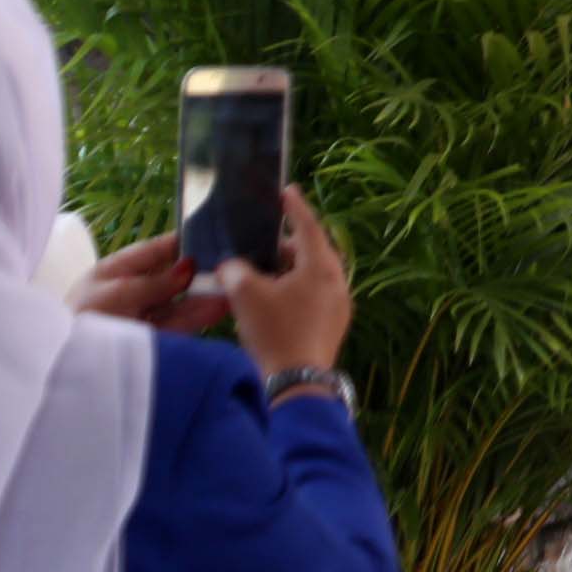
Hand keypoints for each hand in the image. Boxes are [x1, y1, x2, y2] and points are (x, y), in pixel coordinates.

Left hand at [71, 231, 227, 335]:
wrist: (63, 367)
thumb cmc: (82, 319)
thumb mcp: (116, 293)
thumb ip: (155, 282)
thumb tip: (191, 265)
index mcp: (115, 272)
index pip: (155, 251)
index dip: (182, 242)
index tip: (214, 233)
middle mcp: (133, 291)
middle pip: (172, 276)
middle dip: (200, 270)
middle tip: (233, 263)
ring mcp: (144, 316)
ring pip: (180, 300)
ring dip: (205, 294)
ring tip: (235, 286)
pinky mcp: (153, 340)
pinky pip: (181, 323)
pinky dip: (201, 315)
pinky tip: (222, 306)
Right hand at [223, 185, 351, 379]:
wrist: (298, 381)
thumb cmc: (274, 331)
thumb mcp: (246, 295)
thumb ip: (235, 271)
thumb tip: (231, 266)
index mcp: (322, 266)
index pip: (308, 226)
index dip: (295, 207)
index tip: (287, 191)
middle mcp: (338, 280)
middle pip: (311, 252)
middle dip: (285, 247)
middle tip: (262, 245)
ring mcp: (339, 304)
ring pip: (311, 276)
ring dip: (287, 272)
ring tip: (261, 276)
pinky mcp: (333, 324)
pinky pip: (313, 296)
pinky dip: (293, 291)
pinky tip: (271, 303)